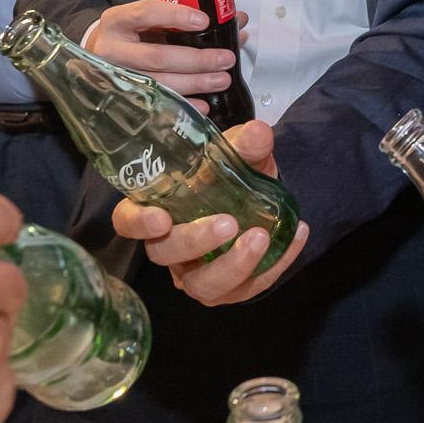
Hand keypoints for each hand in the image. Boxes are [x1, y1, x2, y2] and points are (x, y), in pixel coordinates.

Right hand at [85, 0, 240, 110]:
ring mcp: (116, 77)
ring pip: (159, 82)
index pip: (146, 13)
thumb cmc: (132, 33)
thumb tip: (238, 20)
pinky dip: (184, 105)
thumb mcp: (150, 19)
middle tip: (225, 60)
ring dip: (195, 83)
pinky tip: (204, 105)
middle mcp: (112, 49)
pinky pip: (157, 104)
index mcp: (117, 20)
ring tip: (222, 80)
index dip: (175, 16)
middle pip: (158, 56)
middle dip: (196, 60)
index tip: (204, 21)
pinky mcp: (124, 98)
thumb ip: (186, 17)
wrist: (99, 54)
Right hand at [109, 117, 307, 304]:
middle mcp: (168, 246)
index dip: (138, 223)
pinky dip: (274, 265)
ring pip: (203, 286)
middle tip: (230, 223)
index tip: (162, 218)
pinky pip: (246, 288)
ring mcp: (195, 273)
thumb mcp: (236, 153)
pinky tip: (296, 235)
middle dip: (196, 242)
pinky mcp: (228, 288)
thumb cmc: (230, 174)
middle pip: (165, 254)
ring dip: (233, 266)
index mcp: (156, 207)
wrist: (259, 194)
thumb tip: (258, 133)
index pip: (127, 222)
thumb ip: (243, 143)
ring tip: (263, 238)